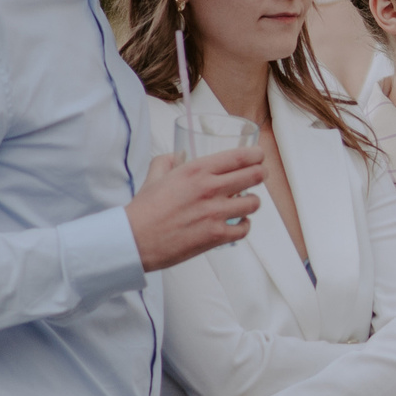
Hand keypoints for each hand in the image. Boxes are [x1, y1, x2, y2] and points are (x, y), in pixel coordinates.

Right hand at [127, 150, 263, 272]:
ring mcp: (215, 213)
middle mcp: (210, 189)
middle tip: (259, 176)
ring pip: (254, 203)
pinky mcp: (216, 235)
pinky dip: (244, 226)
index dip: (256, 155)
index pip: (240, 157)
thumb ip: (168, 161)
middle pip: (254, 176)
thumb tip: (177, 155)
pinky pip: (245, 228)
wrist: (134, 240)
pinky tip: (237, 223)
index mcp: (197, 171)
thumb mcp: (155, 176)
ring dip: (251, 202)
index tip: (259, 156)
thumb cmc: (144, 210)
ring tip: (244, 202)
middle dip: (260, 174)